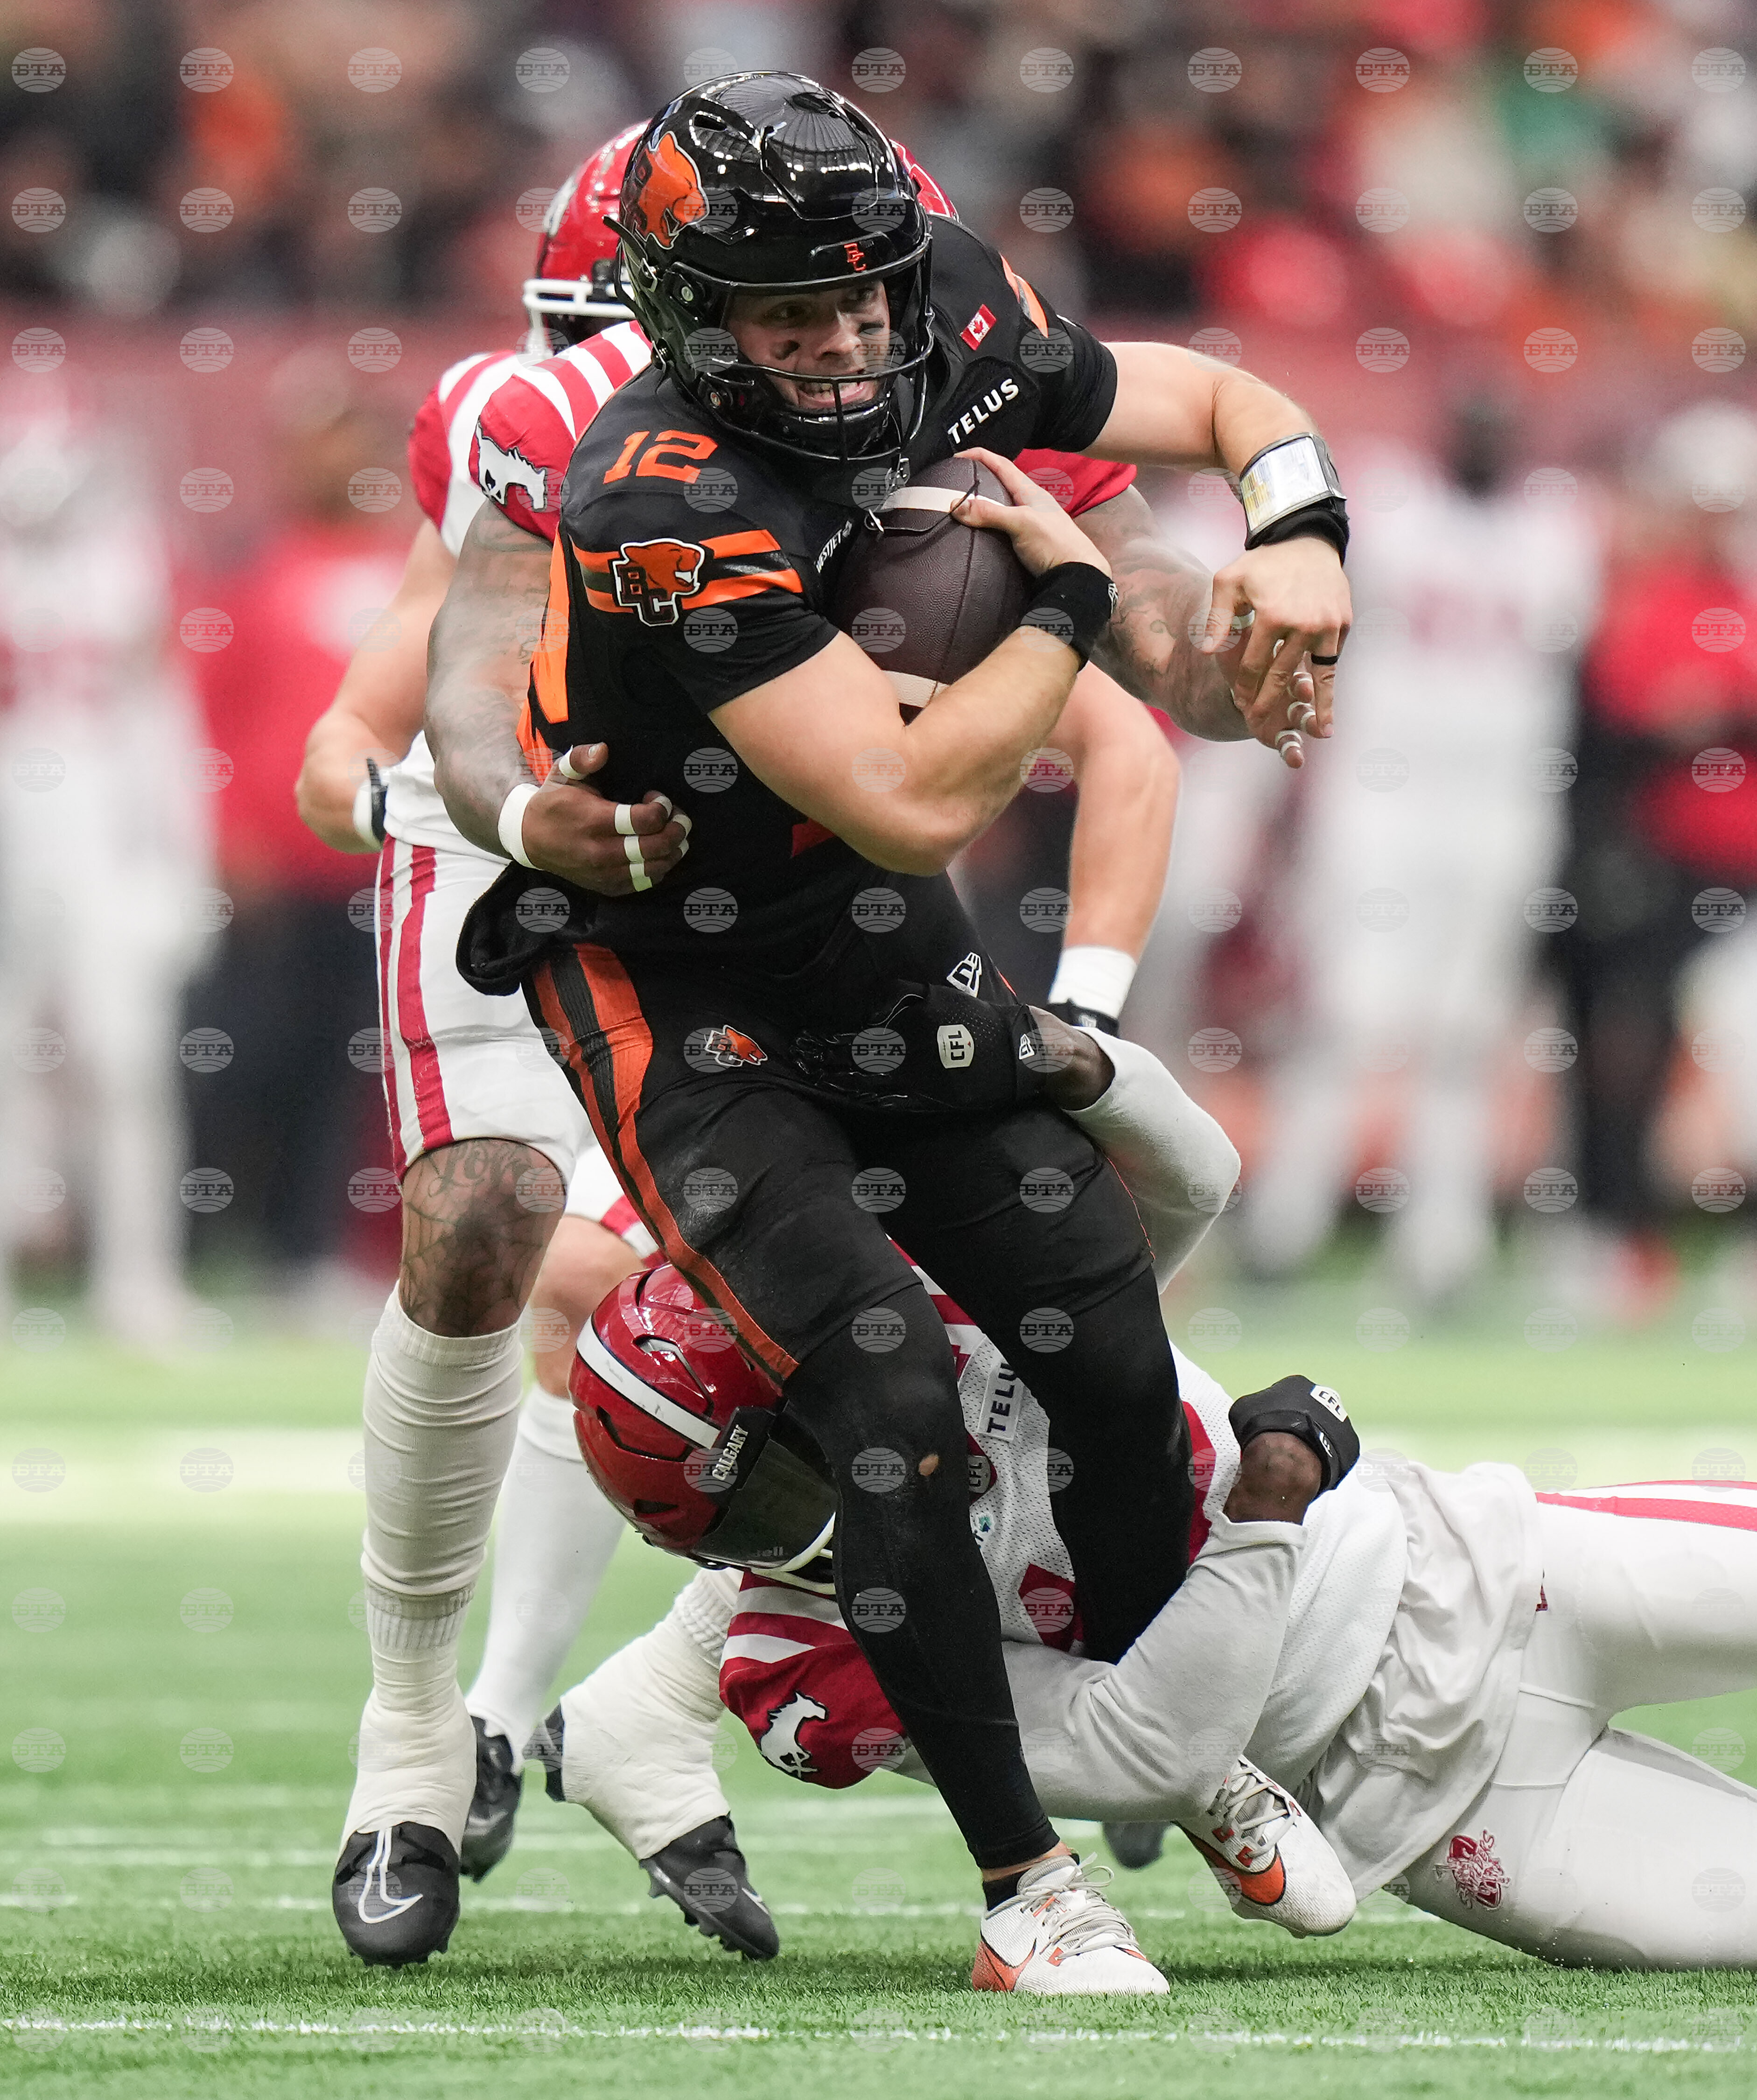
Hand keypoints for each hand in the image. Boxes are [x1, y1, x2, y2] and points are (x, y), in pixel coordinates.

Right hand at [520, 742, 691, 894]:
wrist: (529, 839)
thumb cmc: (553, 802)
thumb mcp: (562, 773)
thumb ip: (581, 758)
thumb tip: (603, 749)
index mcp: (593, 820)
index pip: (643, 820)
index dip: (661, 808)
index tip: (658, 798)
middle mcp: (601, 851)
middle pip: (655, 846)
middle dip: (677, 830)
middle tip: (680, 817)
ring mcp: (605, 873)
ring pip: (654, 868)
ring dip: (674, 851)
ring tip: (676, 835)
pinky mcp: (607, 886)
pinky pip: (644, 883)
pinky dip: (659, 869)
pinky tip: (661, 854)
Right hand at [951, 447, 1112, 578]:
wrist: (1077, 575)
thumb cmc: (1055, 544)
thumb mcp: (1021, 523)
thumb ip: (990, 513)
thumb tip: (956, 504)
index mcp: (1030, 491)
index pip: (1001, 464)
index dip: (980, 455)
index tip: (958, 457)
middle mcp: (1030, 503)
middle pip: (1001, 483)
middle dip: (979, 478)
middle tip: (957, 483)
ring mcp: (1031, 522)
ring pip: (1003, 505)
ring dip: (985, 503)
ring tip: (965, 507)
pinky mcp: (1029, 541)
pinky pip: (1005, 525)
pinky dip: (991, 523)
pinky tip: (983, 532)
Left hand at [1200, 538, 1349, 761]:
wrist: (1306, 542)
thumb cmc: (1262, 564)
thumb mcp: (1230, 580)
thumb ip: (1217, 617)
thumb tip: (1208, 652)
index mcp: (1272, 616)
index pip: (1253, 664)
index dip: (1244, 688)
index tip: (1238, 707)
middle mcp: (1302, 624)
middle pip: (1281, 674)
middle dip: (1268, 704)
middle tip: (1259, 729)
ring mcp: (1326, 626)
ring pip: (1314, 675)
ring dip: (1313, 707)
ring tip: (1316, 734)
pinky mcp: (1341, 626)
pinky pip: (1331, 664)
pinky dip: (1330, 691)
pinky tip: (1329, 717)